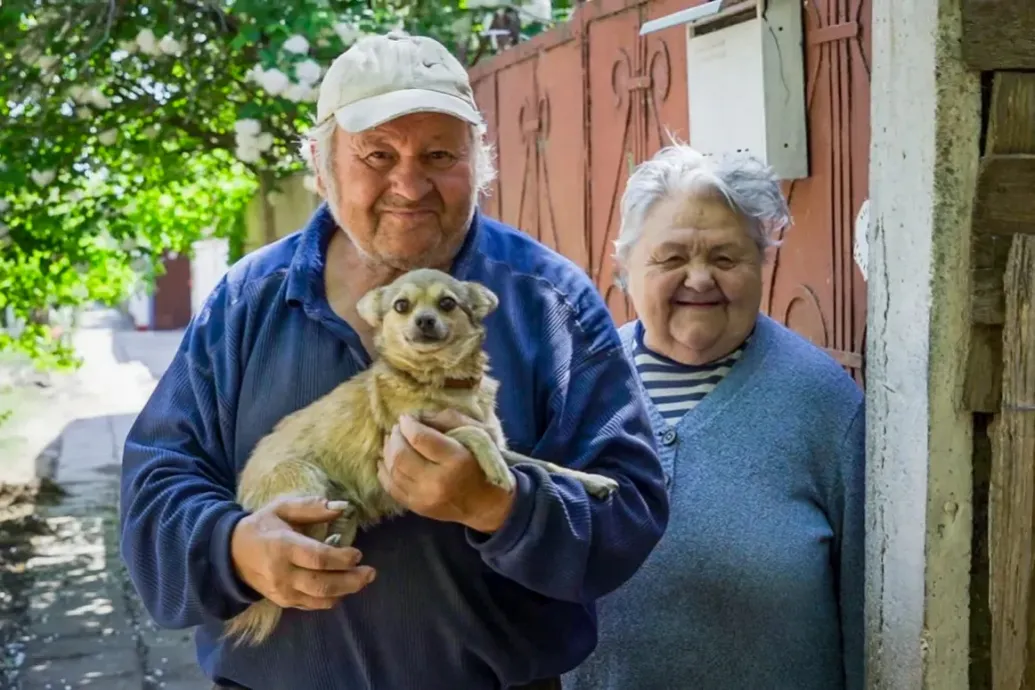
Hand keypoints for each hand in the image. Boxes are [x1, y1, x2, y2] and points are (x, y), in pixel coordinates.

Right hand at [230, 496, 375, 610]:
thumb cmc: (262, 526)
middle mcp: (282, 573)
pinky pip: (312, 604)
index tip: (358, 553)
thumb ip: (312, 508)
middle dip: (351, 580)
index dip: (341, 558)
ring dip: (345, 591)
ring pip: (319, 598)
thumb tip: (342, 507)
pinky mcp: (284, 602)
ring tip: (363, 580)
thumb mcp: (282, 508)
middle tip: (370, 572)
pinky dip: (330, 599)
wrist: (232, 554)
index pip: (318, 558)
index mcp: (283, 547)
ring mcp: (282, 591)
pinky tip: (343, 589)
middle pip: (322, 583)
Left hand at [379, 413, 514, 532]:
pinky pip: (391, 488)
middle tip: (397, 429)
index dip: (408, 425)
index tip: (406, 418)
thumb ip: (448, 420)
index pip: (420, 438)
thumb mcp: (476, 434)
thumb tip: (418, 417)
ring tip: (392, 441)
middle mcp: (437, 482)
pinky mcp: (417, 508)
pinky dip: (384, 471)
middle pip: (402, 455)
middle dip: (395, 437)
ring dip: (388, 451)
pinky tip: (386, 460)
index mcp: (456, 460)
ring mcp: (424, 498)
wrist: (485, 504)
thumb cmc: (483, 463)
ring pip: (393, 471)